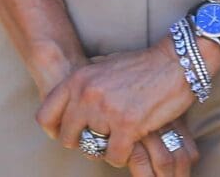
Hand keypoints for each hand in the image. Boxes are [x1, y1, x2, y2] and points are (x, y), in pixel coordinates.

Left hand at [38, 44, 196, 168]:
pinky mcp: (128, 125)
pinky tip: (127, 149)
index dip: (53, 129)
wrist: (173, 63)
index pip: (45, 114)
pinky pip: (114, 154)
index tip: (63, 134)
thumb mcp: (101, 66)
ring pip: (92, 147)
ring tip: (113, 145)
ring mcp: (105, 110)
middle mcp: (86, 94)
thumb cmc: (139, 66)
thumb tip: (68, 96)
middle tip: (94, 143)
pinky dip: (120, 157)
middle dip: (80, 143)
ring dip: (103, 150)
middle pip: (68, 135)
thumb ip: (83, 82)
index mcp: (76, 80)